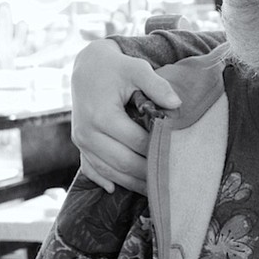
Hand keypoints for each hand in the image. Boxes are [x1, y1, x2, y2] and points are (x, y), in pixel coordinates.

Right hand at [70, 39, 180, 194]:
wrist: (87, 67)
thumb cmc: (116, 68)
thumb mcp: (136, 69)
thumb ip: (156, 85)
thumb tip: (176, 104)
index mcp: (102, 115)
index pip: (136, 142)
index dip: (158, 151)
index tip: (178, 158)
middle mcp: (87, 132)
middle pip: (123, 162)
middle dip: (148, 174)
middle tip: (171, 182)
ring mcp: (81, 141)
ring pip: (109, 171)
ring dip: (131, 184)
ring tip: (155, 191)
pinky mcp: (79, 146)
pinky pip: (92, 170)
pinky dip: (106, 181)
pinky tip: (118, 190)